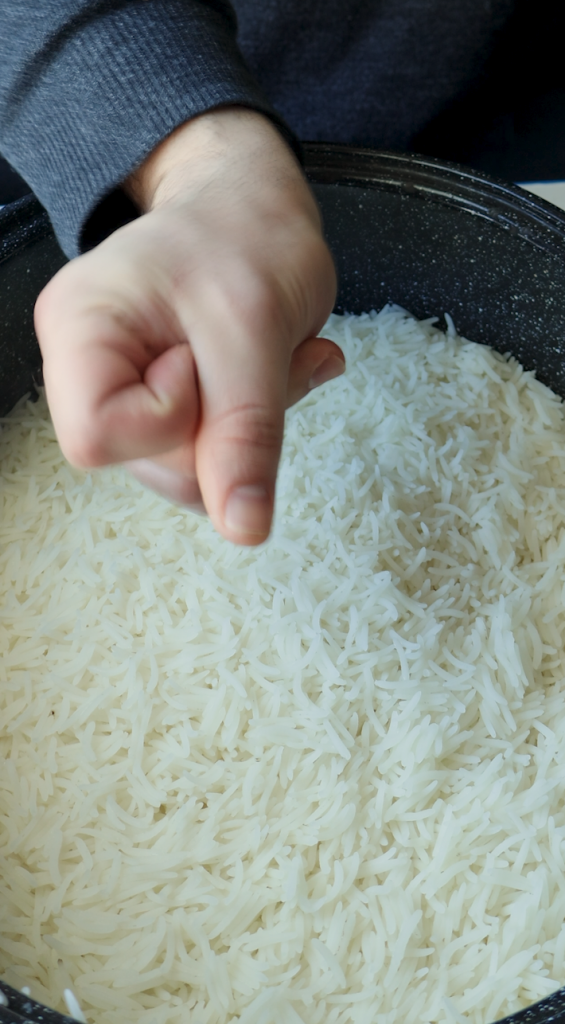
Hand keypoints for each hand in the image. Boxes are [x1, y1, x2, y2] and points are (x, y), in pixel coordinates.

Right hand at [34, 108, 341, 544]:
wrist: (254, 206)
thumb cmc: (246, 238)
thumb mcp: (256, 332)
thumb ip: (245, 433)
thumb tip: (242, 528)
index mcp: (80, 329)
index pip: (95, 438)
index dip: (167, 419)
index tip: (200, 361)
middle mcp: (81, 365)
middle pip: (146, 462)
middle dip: (221, 430)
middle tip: (254, 363)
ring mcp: (116, 385)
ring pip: (183, 466)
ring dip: (246, 427)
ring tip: (269, 359)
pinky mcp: (153, 398)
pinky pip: (205, 450)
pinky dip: (249, 422)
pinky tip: (268, 371)